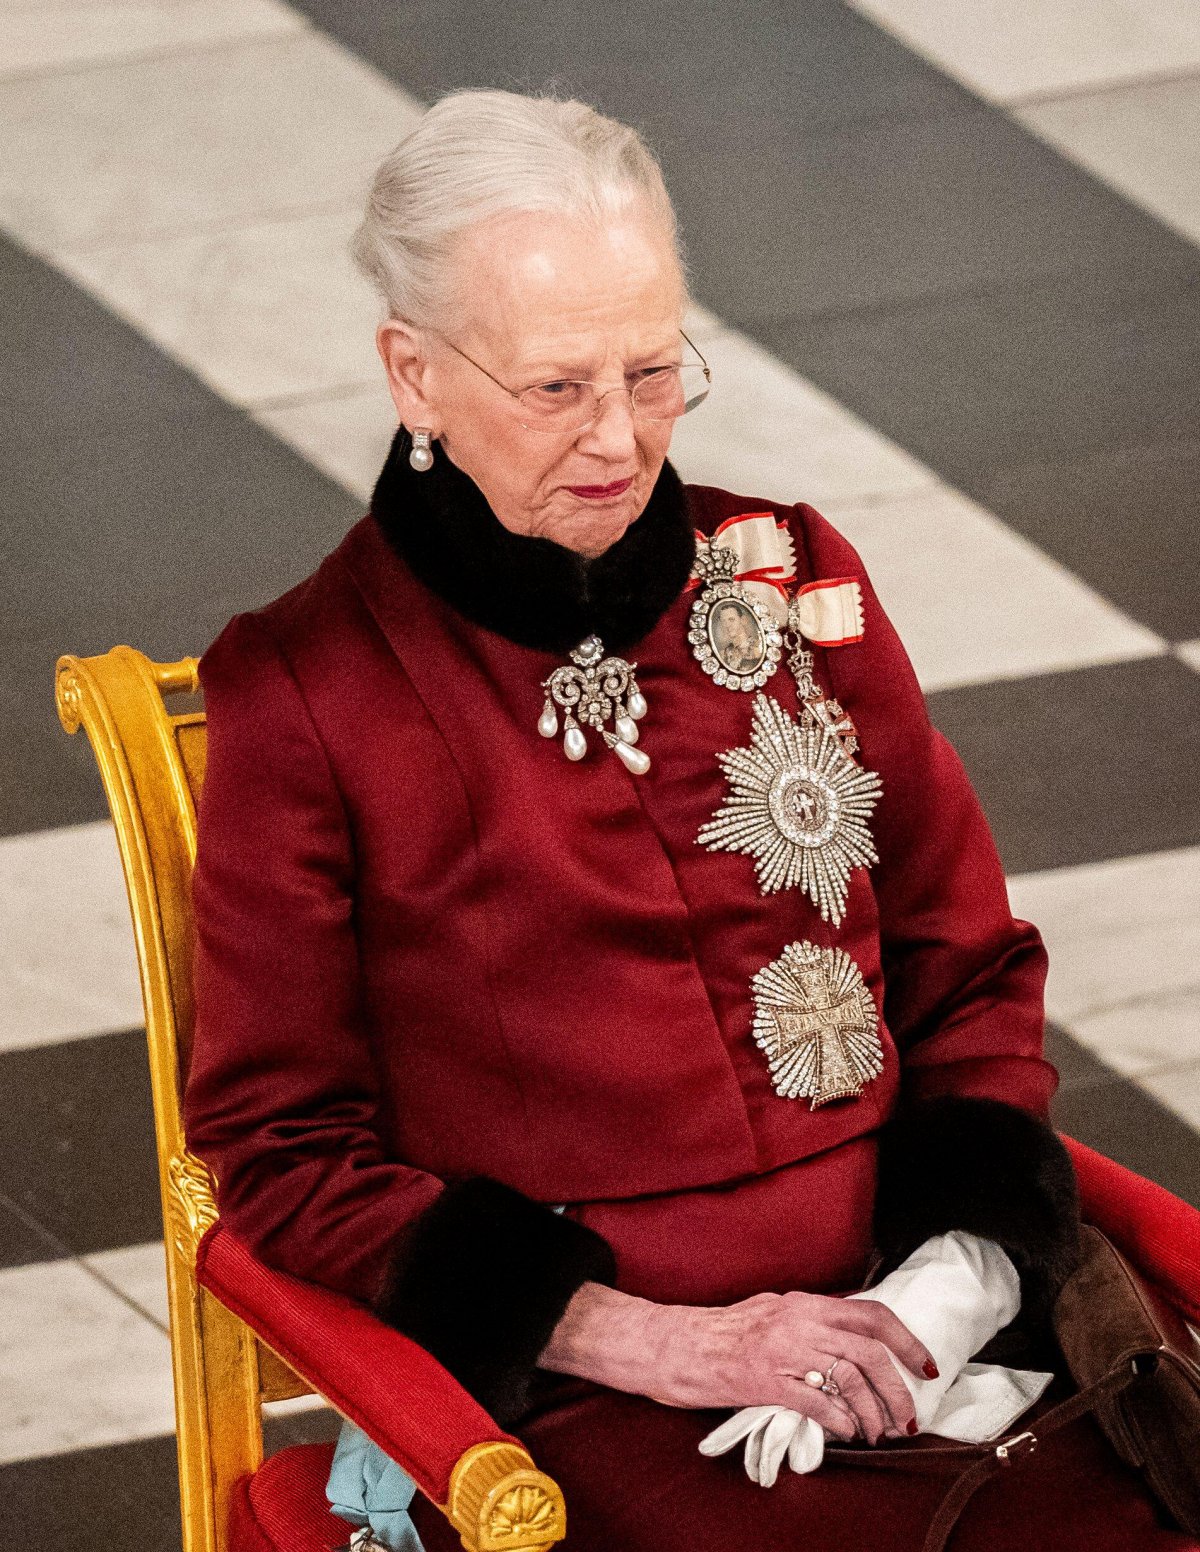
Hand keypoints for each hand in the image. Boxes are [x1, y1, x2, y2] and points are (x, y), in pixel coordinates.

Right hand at [538, 1283, 935, 1444]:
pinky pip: (816, 1401)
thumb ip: (809, 1321)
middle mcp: (797, 1320)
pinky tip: (847, 1433)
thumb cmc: (721, 1332)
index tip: (925, 1365)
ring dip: (873, 1410)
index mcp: (803, 1303)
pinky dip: (840, 1420)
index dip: (905, 1339)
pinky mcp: (765, 1380)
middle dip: (897, 1387)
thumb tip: (849, 1339)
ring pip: (848, 1376)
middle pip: (868, 1350)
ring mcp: (781, 1349)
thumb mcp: (771, 1311)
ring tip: (879, 1432)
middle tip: (908, 1416)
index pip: (869, 1314)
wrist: (675, 1344)